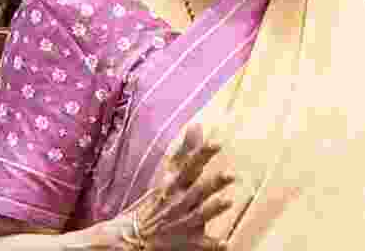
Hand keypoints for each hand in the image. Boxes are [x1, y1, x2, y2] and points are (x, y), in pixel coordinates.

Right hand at [80, 124, 235, 249]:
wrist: (133, 235)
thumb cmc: (157, 201)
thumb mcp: (169, 175)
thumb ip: (186, 151)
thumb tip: (197, 124)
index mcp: (175, 186)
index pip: (189, 166)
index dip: (201, 155)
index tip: (216, 143)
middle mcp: (178, 202)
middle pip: (196, 191)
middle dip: (212, 183)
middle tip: (231, 174)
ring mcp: (182, 223)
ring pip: (197, 216)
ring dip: (212, 209)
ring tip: (228, 201)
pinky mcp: (185, 242)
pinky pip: (199, 245)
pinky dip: (211, 244)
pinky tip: (225, 243)